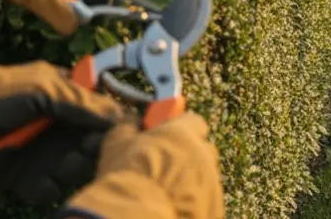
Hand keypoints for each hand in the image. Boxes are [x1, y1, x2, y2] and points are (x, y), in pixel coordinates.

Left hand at [0, 62, 124, 204]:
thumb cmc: (0, 97)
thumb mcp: (45, 90)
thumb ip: (83, 103)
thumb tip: (120, 116)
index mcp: (64, 97)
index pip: (99, 110)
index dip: (111, 121)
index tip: (121, 130)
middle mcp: (57, 126)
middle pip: (91, 141)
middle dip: (93, 147)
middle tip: (87, 149)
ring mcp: (42, 152)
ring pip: (74, 166)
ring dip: (72, 167)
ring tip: (62, 165)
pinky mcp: (25, 177)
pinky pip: (47, 188)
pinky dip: (46, 188)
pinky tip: (40, 183)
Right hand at [61, 113, 223, 218]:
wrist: (137, 212)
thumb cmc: (127, 174)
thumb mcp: (117, 143)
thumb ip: (127, 127)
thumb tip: (131, 120)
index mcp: (184, 133)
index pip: (194, 122)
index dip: (181, 130)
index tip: (167, 138)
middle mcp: (204, 154)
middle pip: (202, 150)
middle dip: (188, 156)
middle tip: (166, 168)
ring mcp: (211, 180)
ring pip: (205, 176)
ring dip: (191, 180)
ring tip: (167, 192)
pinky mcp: (213, 204)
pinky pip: (206, 199)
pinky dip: (194, 201)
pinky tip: (174, 206)